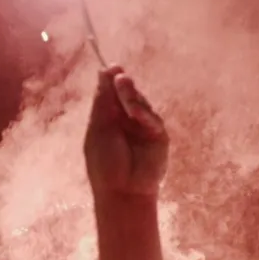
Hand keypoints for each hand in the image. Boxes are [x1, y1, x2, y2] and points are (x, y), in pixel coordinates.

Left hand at [84, 68, 167, 198]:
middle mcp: (127, 121)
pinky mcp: (159, 136)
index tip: (113, 68)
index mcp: (109, 120)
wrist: (122, 191)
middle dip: (123, 86)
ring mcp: (144, 128)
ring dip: (132, 96)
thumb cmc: (104, 164)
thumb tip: (103, 73)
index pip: (111, 95)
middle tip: (119, 77)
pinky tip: (134, 111)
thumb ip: (102, 102)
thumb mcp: (99, 129)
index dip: (112, 81)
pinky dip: (143, 113)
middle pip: (128, 95)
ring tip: (124, 88)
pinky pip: (152, 119)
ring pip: (141, 104)